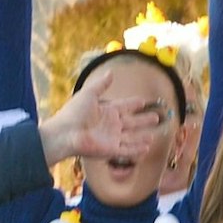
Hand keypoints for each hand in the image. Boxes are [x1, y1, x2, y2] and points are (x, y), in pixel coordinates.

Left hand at [40, 67, 161, 164]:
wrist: (65, 133)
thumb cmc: (74, 113)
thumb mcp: (88, 94)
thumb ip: (101, 85)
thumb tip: (110, 72)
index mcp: (106, 110)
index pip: (124, 106)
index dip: (133, 104)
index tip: (143, 101)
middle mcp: (111, 125)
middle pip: (132, 122)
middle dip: (144, 120)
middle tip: (157, 117)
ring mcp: (111, 138)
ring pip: (132, 137)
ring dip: (143, 137)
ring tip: (154, 136)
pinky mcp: (110, 150)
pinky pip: (127, 150)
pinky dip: (137, 149)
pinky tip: (147, 148)